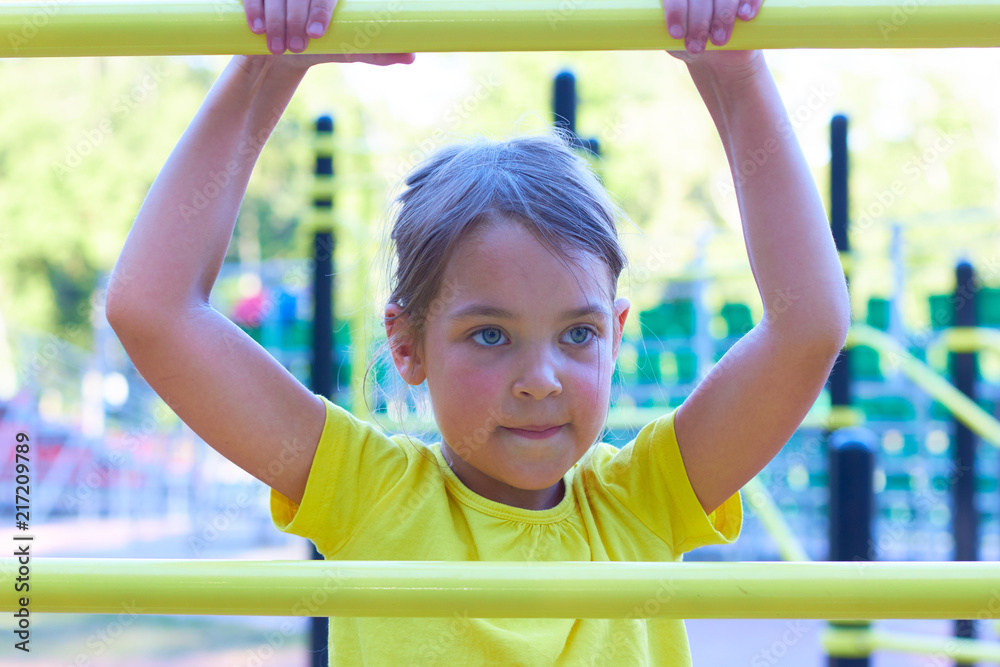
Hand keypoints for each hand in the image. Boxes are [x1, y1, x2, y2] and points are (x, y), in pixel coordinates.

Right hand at [242, 0, 414, 67]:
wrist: (284, 52)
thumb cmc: (323, 46)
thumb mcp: (349, 49)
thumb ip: (378, 52)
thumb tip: (411, 57)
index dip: (321, 10)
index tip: (317, 34)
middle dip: (296, 20)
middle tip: (297, 48)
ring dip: (275, 21)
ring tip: (278, 47)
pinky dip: (254, 11)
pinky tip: (257, 30)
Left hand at [661, 0, 761, 65]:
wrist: (716, 54)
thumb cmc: (688, 42)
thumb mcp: (673, 39)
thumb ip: (661, 32)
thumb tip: (667, 31)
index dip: (676, 10)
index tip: (677, 34)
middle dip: (698, 20)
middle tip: (697, 46)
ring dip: (722, 16)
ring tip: (718, 41)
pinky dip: (749, 2)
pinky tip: (744, 16)